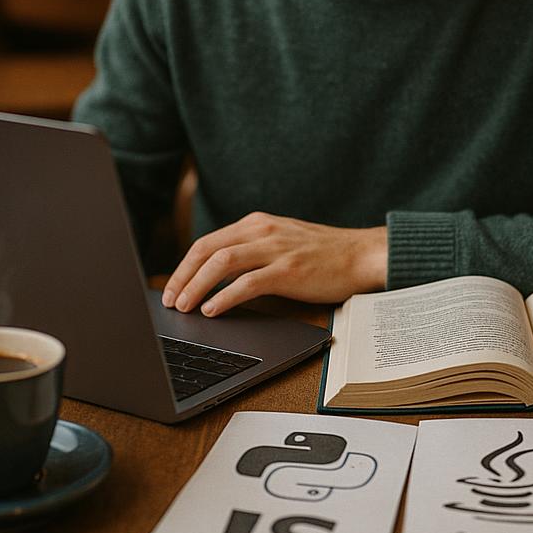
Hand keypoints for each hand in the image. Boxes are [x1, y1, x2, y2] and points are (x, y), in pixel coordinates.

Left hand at [161, 212, 387, 315]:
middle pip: (207, 249)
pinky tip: (213, 310)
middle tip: (170, 299)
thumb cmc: (324, 253)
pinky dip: (224, 297)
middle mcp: (263, 230)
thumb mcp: (282, 240)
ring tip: (185, 306)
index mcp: (258, 222)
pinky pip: (247, 283)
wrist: (362, 254)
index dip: (185, 265)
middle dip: (182, 276)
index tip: (173, 285)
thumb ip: (253, 250)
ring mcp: (276, 249)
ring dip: (197, 286)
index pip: (208, 241)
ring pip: (221, 263)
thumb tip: (218, 274)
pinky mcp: (289, 270)